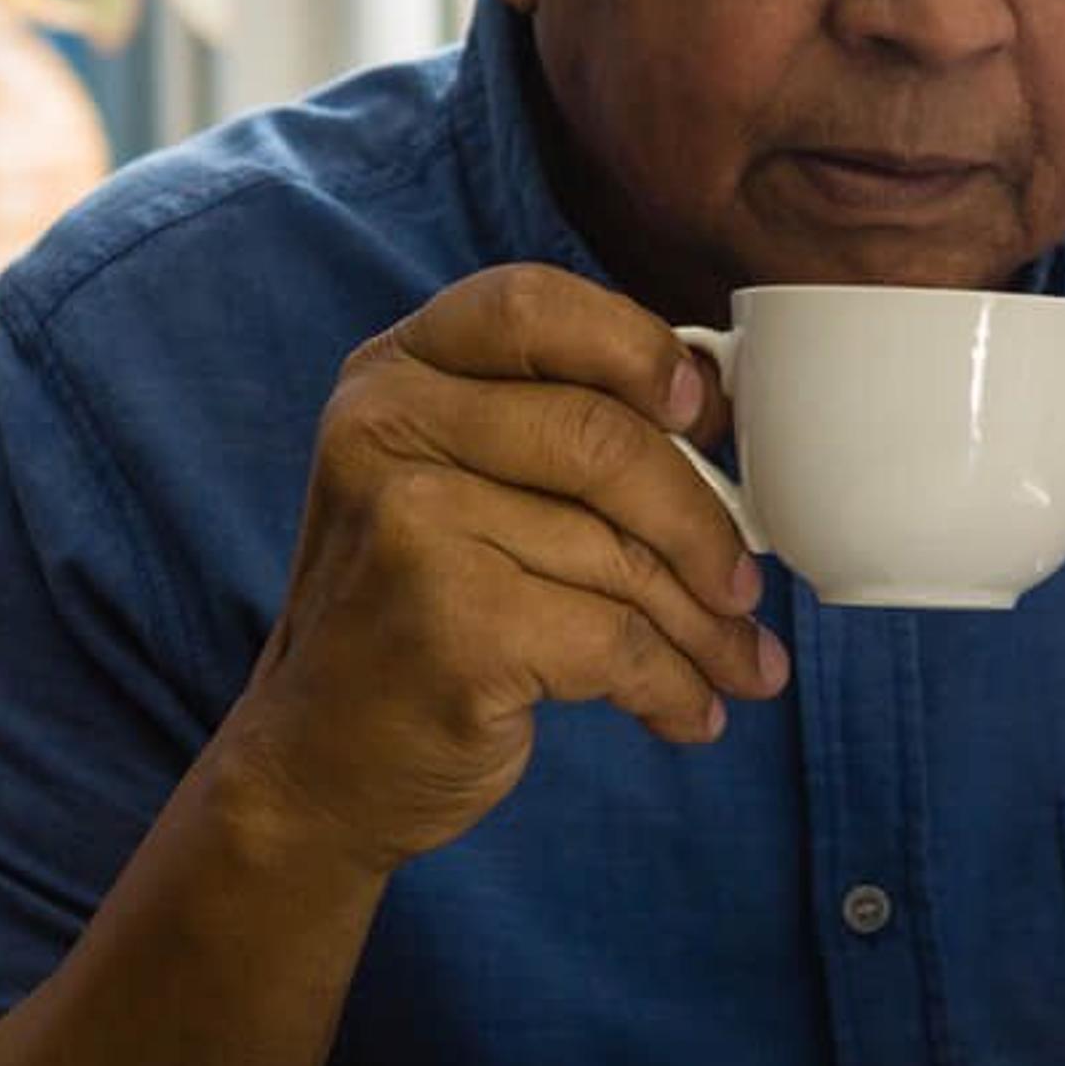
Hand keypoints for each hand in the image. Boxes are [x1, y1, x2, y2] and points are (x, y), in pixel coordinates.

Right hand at [212, 264, 788, 873]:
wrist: (319, 760)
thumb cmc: (417, 611)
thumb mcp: (450, 483)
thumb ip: (546, 425)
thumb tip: (716, 404)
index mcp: (393, 373)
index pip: (531, 305)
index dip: (635, 347)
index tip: (703, 412)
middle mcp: (386, 431)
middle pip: (603, 440)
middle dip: (702, 523)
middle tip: (745, 584)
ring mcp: (411, 526)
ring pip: (620, 556)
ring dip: (704, 626)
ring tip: (740, 663)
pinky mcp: (452, 625)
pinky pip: (616, 642)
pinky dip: (673, 686)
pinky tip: (689, 712)